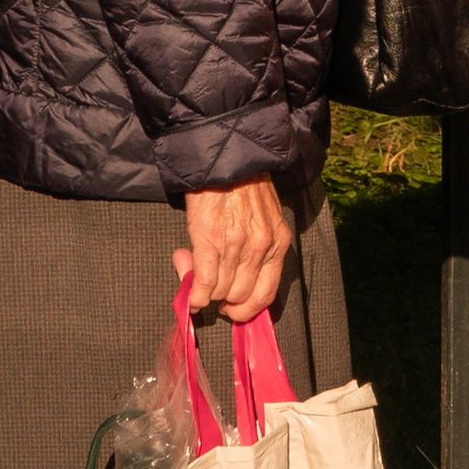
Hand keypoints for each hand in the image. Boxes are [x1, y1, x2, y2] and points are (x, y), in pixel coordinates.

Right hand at [176, 178, 293, 323]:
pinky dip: (195, 294)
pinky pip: (204, 283)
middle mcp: (261, 248)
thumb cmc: (243, 186)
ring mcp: (236, 246)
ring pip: (222, 292)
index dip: (247, 308)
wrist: (222, 159)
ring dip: (207, 293)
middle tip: (211, 290)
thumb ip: (255, 248)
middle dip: (224, 300)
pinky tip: (190, 295)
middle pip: (241, 296)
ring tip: (196, 277)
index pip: (266, 294)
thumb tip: (230, 279)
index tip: (234, 309)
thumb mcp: (263, 217)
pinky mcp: (210, 241)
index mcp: (278, 243)